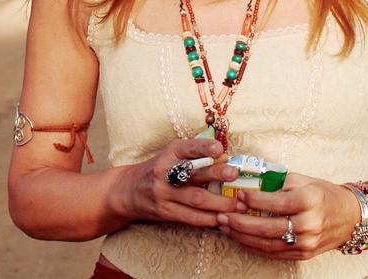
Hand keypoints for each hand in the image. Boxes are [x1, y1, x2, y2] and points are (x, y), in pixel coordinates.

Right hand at [113, 138, 245, 228]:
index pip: (187, 148)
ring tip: (239, 204)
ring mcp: (164, 193)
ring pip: (196, 199)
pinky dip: (209, 219)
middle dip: (216, 174)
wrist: (128, 190)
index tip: (220, 148)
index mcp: (168, 154)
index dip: (203, 148)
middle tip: (235, 174)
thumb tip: (225, 158)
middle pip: (194, 174)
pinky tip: (223, 219)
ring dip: (220, 203)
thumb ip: (193, 156)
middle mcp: (164, 172)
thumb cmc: (158, 170)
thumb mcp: (170, 156)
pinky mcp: (165, 212)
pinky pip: (191, 217)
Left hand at [215, 173, 358, 259]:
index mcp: (309, 201)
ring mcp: (306, 242)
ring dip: (242, 236)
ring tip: (224, 225)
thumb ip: (275, 181)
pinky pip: (273, 252)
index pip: (276, 202)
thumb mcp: (302, 180)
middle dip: (240, 222)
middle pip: (268, 227)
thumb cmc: (322, 194)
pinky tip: (239, 236)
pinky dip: (253, 245)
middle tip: (221, 214)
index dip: (254, 199)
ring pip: (267, 243)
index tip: (237, 194)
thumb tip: (246, 178)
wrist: (349, 216)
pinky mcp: (303, 254)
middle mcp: (309, 224)